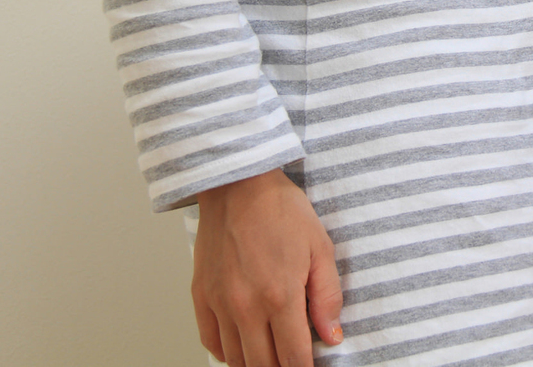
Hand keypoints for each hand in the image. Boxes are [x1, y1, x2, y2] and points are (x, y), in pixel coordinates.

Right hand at [192, 169, 342, 366]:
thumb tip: (332, 337)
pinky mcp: (200, 295)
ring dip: (256, 364)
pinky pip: (210, 341)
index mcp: (280, 296)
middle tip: (294, 361)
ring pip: (235, 360)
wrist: (239, 184)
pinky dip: (227, 352)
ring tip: (273, 355)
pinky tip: (244, 344)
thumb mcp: (320, 248)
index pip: (294, 358)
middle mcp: (245, 306)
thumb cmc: (282, 210)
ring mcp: (219, 303)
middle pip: (262, 366)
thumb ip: (327, 297)